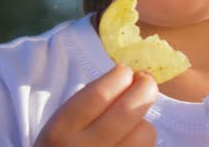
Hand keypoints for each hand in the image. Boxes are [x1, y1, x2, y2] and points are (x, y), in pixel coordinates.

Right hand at [33, 64, 157, 146]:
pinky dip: (145, 140)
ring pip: (144, 133)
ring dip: (144, 120)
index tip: (125, 71)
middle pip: (126, 111)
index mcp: (62, 130)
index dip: (119, 77)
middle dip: (144, 89)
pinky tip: (133, 139)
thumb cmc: (62, 146)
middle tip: (146, 81)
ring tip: (134, 121)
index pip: (99, 95)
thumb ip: (89, 101)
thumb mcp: (63, 123)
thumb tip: (129, 77)